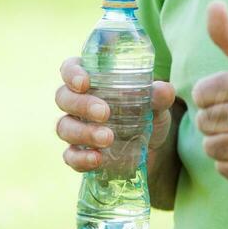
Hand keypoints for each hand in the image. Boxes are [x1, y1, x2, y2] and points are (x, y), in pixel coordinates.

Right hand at [55, 56, 175, 171]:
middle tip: (105, 113)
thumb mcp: (158, 104)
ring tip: (108, 138)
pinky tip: (97, 159)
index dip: (72, 73)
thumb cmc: (148, 114)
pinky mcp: (79, 154)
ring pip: (64, 127)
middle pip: (63, 97)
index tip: (84, 83)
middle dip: (82, 105)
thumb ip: (160, 95)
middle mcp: (78, 102)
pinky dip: (81, 158)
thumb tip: (163, 89)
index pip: (70, 68)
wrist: (153, 150)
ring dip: (84, 132)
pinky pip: (70, 156)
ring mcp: (75, 129)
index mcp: (93, 81)